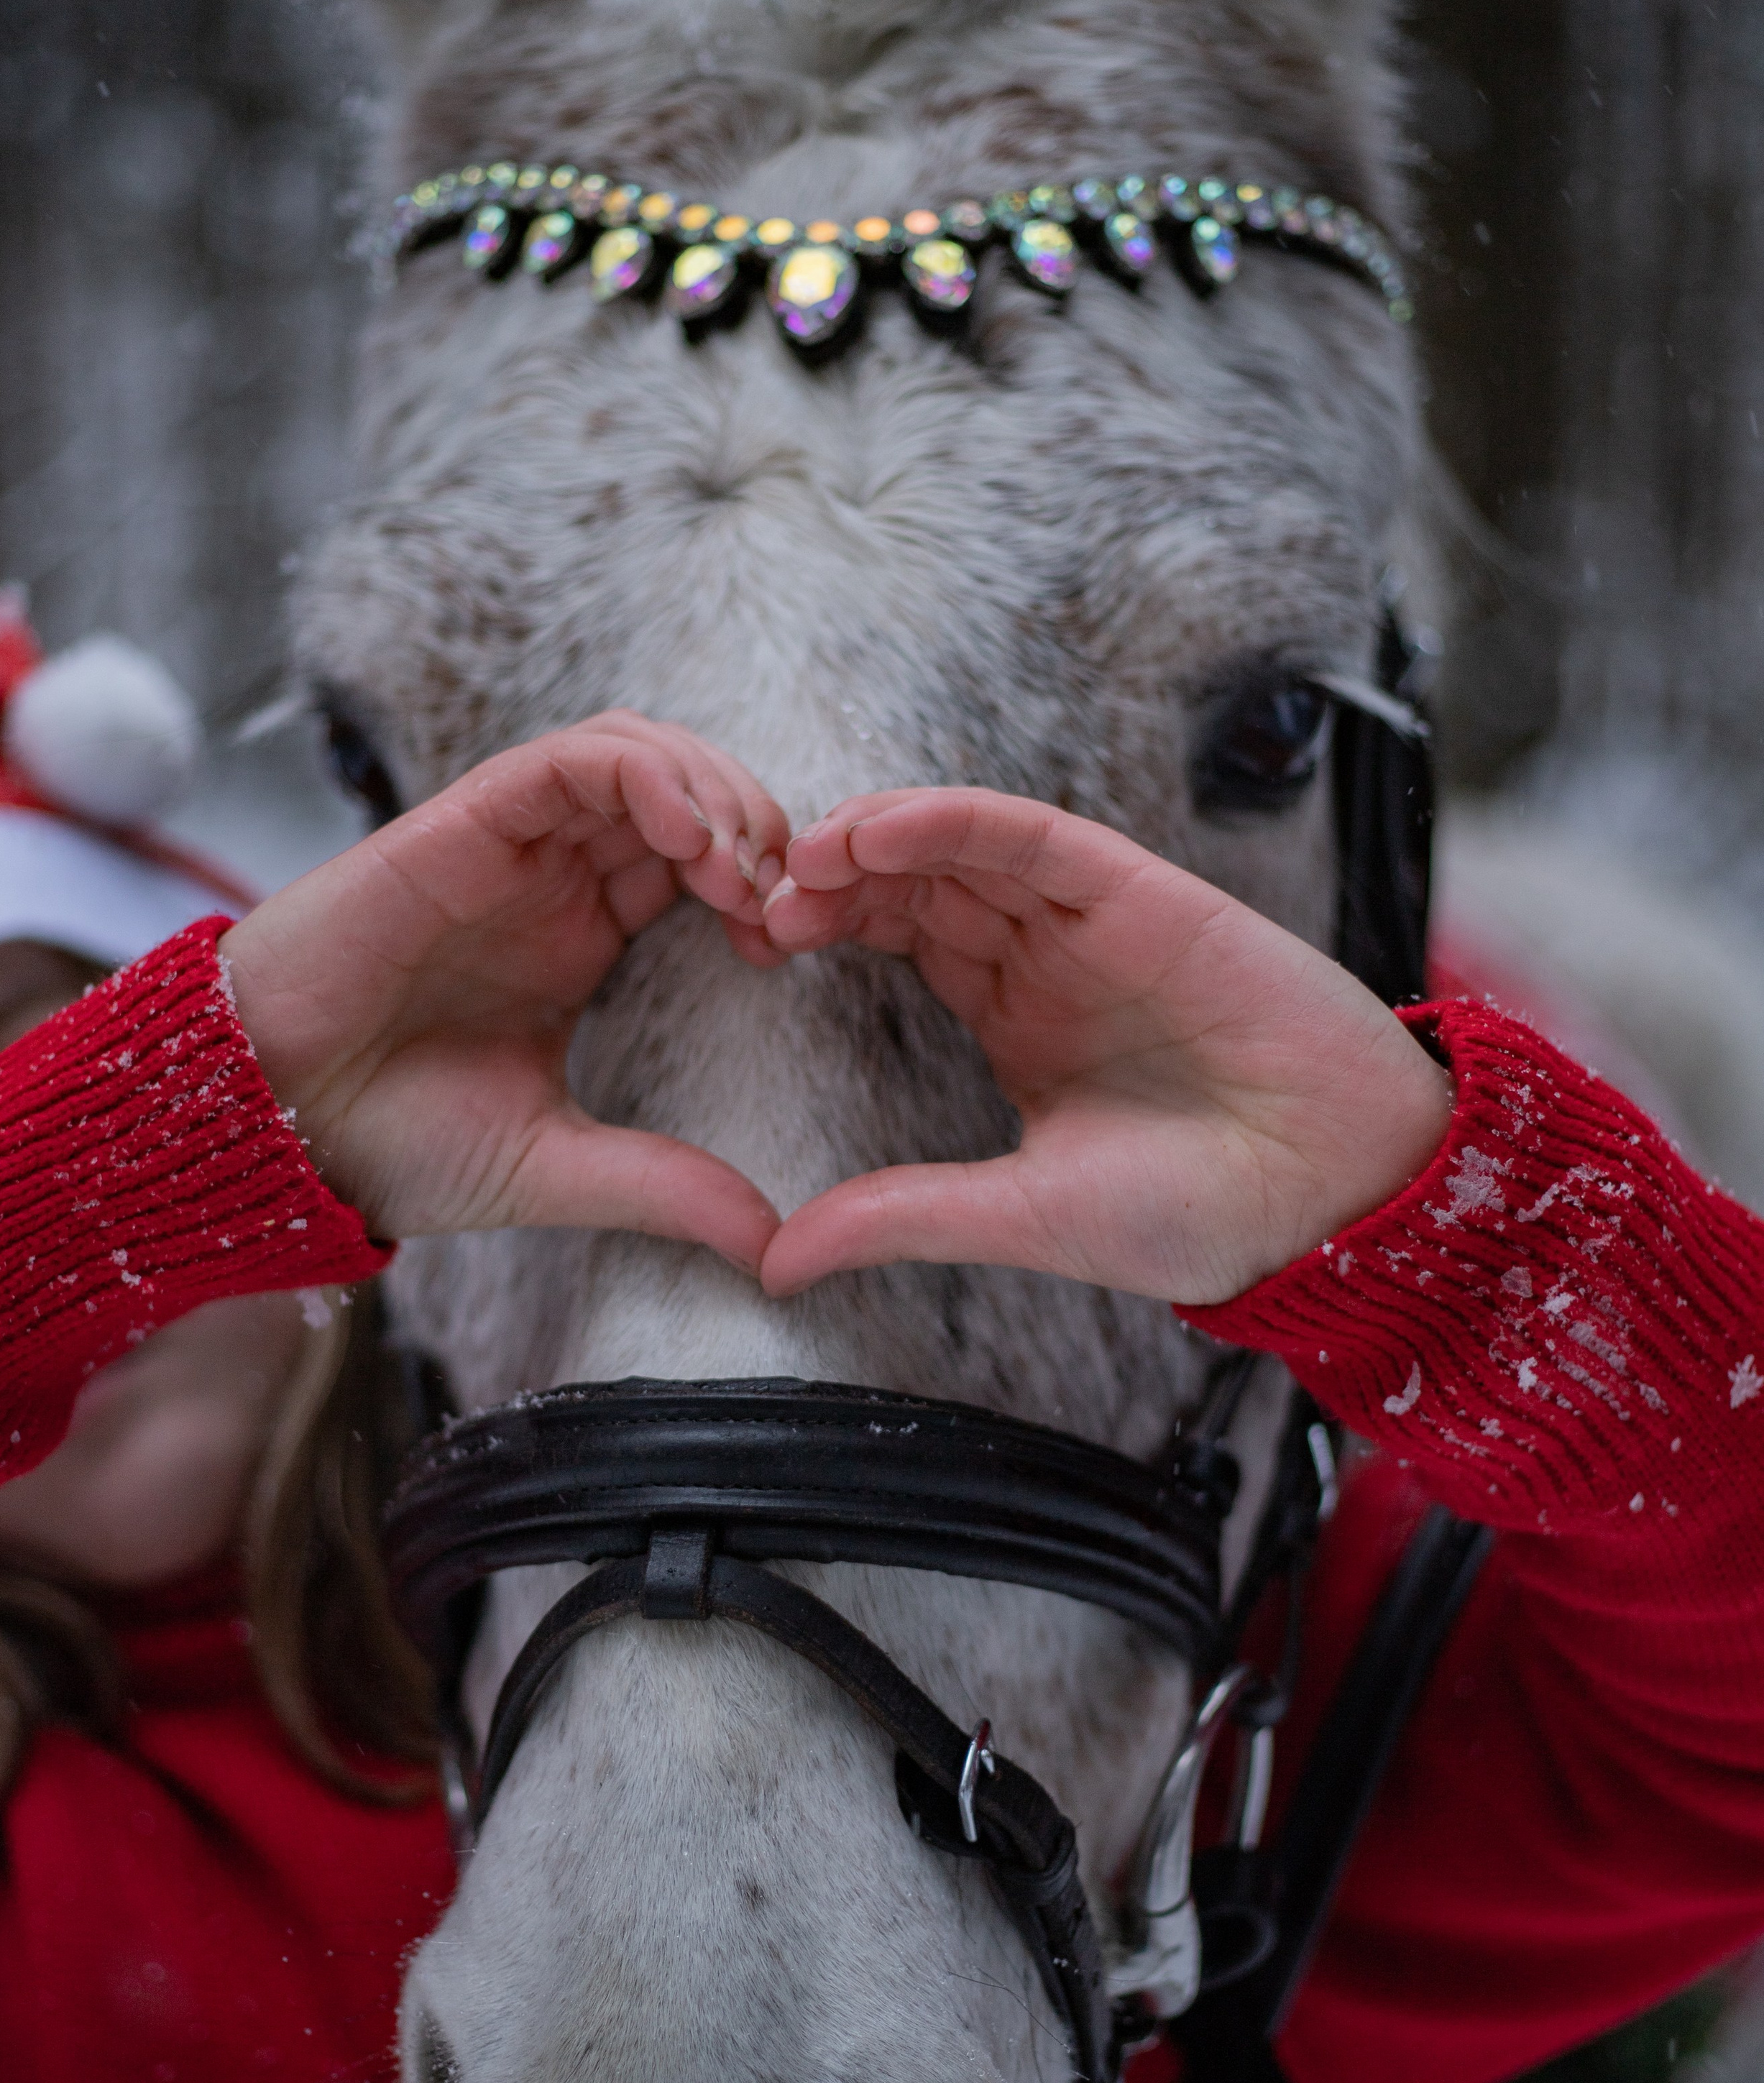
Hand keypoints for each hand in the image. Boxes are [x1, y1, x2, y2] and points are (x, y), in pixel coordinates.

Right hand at [218, 715, 788, 1263]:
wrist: (270, 1128)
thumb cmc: (388, 1143)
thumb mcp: (556, 1167)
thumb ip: (665, 1189)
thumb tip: (774, 1249)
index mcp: (583, 936)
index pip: (701, 861)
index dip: (762, 884)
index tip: (786, 948)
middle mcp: (552, 878)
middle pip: (686, 790)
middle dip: (756, 823)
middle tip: (784, 899)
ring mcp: (510, 846)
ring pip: (637, 753)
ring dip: (710, 788)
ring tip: (741, 866)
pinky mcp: (461, 823)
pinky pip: (567, 761)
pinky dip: (641, 774)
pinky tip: (685, 834)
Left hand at [757, 789, 1451, 1304]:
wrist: (1331, 1198)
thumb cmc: (1199, 1214)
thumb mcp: (1015, 1215)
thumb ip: (897, 1218)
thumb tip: (773, 1263)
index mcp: (1018, 1019)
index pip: (902, 940)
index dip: (825, 927)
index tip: (751, 943)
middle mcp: (1047, 957)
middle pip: (918, 882)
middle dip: (833, 878)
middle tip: (755, 894)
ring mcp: (1091, 920)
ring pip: (963, 846)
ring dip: (876, 838)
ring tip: (802, 854)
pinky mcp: (1139, 892)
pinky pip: (1031, 835)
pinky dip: (954, 819)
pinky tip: (880, 828)